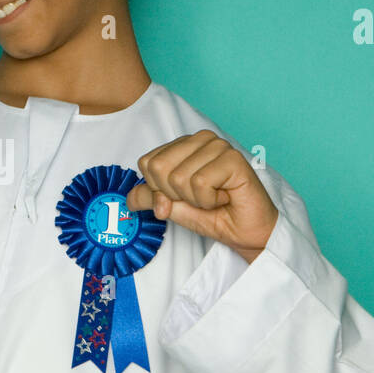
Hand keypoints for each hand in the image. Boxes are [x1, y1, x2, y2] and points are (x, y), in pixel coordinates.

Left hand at [125, 130, 278, 262]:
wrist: (245, 233)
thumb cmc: (214, 216)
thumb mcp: (172, 208)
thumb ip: (150, 198)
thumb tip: (128, 199)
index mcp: (184, 145)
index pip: (147, 163)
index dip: (159, 189)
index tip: (182, 197)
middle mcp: (201, 139)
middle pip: (158, 168)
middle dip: (175, 195)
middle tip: (200, 198)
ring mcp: (218, 146)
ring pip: (179, 178)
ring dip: (195, 199)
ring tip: (215, 197)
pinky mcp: (233, 159)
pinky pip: (200, 183)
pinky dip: (209, 200)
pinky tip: (225, 197)